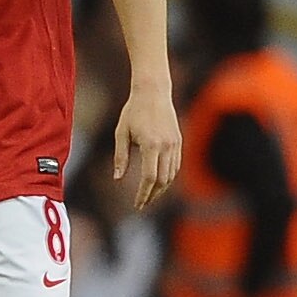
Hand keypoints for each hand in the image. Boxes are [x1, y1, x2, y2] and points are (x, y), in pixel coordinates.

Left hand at [112, 84, 181, 209]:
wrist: (153, 92)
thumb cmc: (133, 112)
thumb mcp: (121, 133)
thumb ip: (120, 157)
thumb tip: (118, 178)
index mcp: (151, 145)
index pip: (149, 178)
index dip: (143, 193)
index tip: (137, 204)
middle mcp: (166, 146)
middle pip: (163, 180)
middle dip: (152, 195)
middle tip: (142, 204)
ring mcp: (175, 144)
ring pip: (172, 175)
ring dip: (161, 188)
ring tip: (149, 196)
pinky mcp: (179, 142)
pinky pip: (176, 165)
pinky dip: (168, 177)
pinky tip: (159, 182)